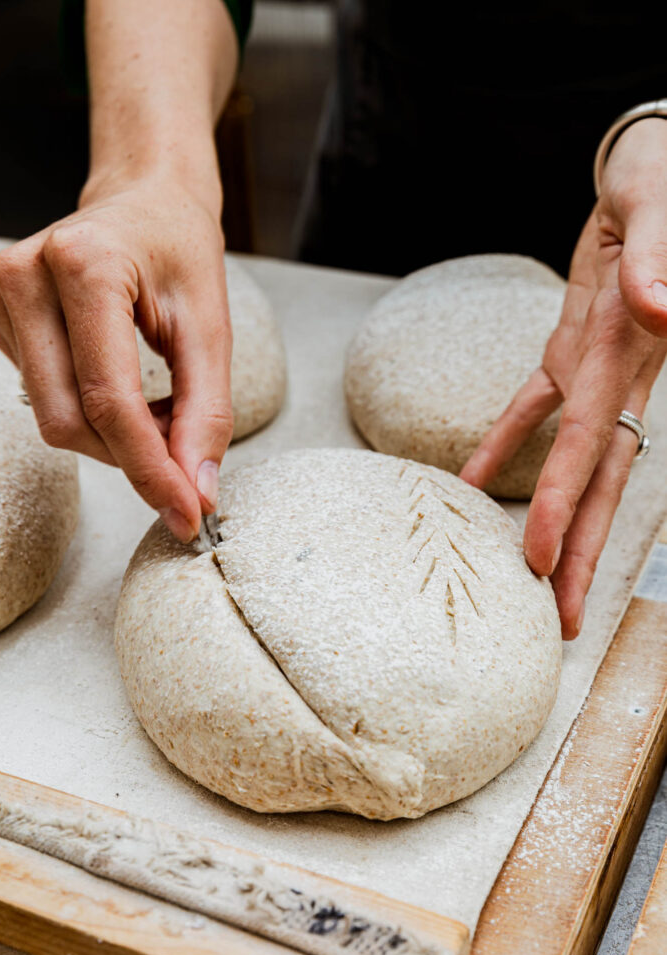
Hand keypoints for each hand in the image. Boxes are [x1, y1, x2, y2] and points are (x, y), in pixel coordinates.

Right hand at [0, 172, 232, 542]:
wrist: (144, 199)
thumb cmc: (179, 251)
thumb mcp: (210, 327)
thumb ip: (206, 413)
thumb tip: (196, 489)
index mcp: (85, 266)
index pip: (109, 400)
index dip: (151, 470)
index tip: (187, 515)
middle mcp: (27, 278)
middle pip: (71, 422)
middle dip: (132, 457)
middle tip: (185, 452)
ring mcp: (3, 300)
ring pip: (57, 419)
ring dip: (116, 437)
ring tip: (162, 405)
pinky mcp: (1, 322)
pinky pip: (48, 400)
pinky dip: (96, 416)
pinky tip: (126, 389)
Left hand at [461, 117, 666, 639]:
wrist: (653, 168)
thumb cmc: (662, 179)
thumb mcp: (661, 208)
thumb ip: (660, 260)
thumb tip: (657, 310)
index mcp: (627, 356)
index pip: (590, 444)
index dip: (563, 503)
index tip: (541, 565)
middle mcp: (614, 377)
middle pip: (592, 482)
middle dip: (576, 552)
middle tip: (560, 623)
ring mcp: (594, 368)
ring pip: (569, 460)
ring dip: (552, 519)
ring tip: (535, 580)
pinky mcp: (571, 347)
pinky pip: (534, 408)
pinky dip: (503, 446)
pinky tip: (471, 486)